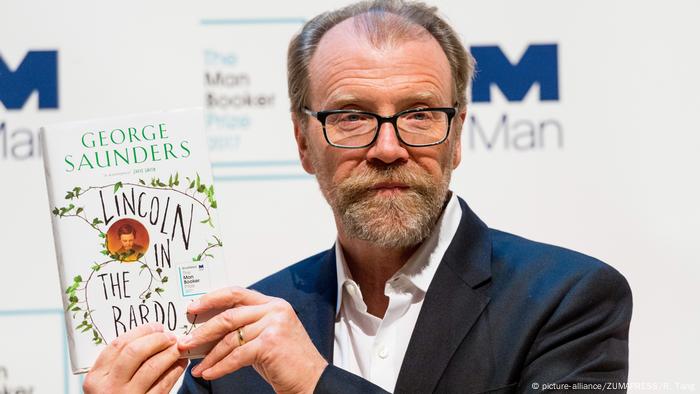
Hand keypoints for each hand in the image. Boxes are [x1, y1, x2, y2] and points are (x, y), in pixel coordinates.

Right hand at [83, 322, 187, 393]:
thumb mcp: (106, 381)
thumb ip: (119, 362)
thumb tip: (150, 336)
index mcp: (96, 377)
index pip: (119, 345)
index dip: (141, 331)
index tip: (156, 326)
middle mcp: (109, 387)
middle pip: (135, 352)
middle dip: (157, 339)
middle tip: (170, 336)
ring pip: (152, 367)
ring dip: (170, 353)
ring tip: (178, 347)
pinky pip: (164, 384)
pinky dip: (175, 370)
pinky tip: (181, 362)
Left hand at [178, 286, 327, 393]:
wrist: (311, 380)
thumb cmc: (288, 361)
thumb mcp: (267, 336)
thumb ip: (245, 327)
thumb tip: (210, 330)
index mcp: (273, 304)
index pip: (236, 293)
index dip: (212, 299)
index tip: (193, 308)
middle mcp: (275, 310)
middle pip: (229, 316)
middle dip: (203, 331)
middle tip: (186, 341)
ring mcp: (273, 325)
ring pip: (230, 338)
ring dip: (209, 355)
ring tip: (197, 365)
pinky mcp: (270, 343)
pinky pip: (236, 356)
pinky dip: (220, 367)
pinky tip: (210, 373)